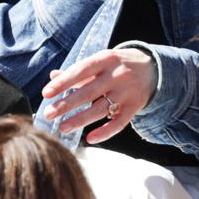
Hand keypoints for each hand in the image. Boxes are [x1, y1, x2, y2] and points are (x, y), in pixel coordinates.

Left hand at [41, 47, 157, 142]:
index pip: (80, 71)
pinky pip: (119, 123)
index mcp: (106, 59)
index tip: (46, 93)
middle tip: (48, 114)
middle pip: (88, 92)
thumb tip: (53, 76)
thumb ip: (78, 70)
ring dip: (79, 120)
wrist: (153, 68)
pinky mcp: (135, 107)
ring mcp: (127, 92)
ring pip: (100, 109)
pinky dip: (105, 132)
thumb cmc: (117, 65)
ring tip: (62, 127)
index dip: (63, 83)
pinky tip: (89, 138)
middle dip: (66, 104)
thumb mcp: (100, 61)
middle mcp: (117, 75)